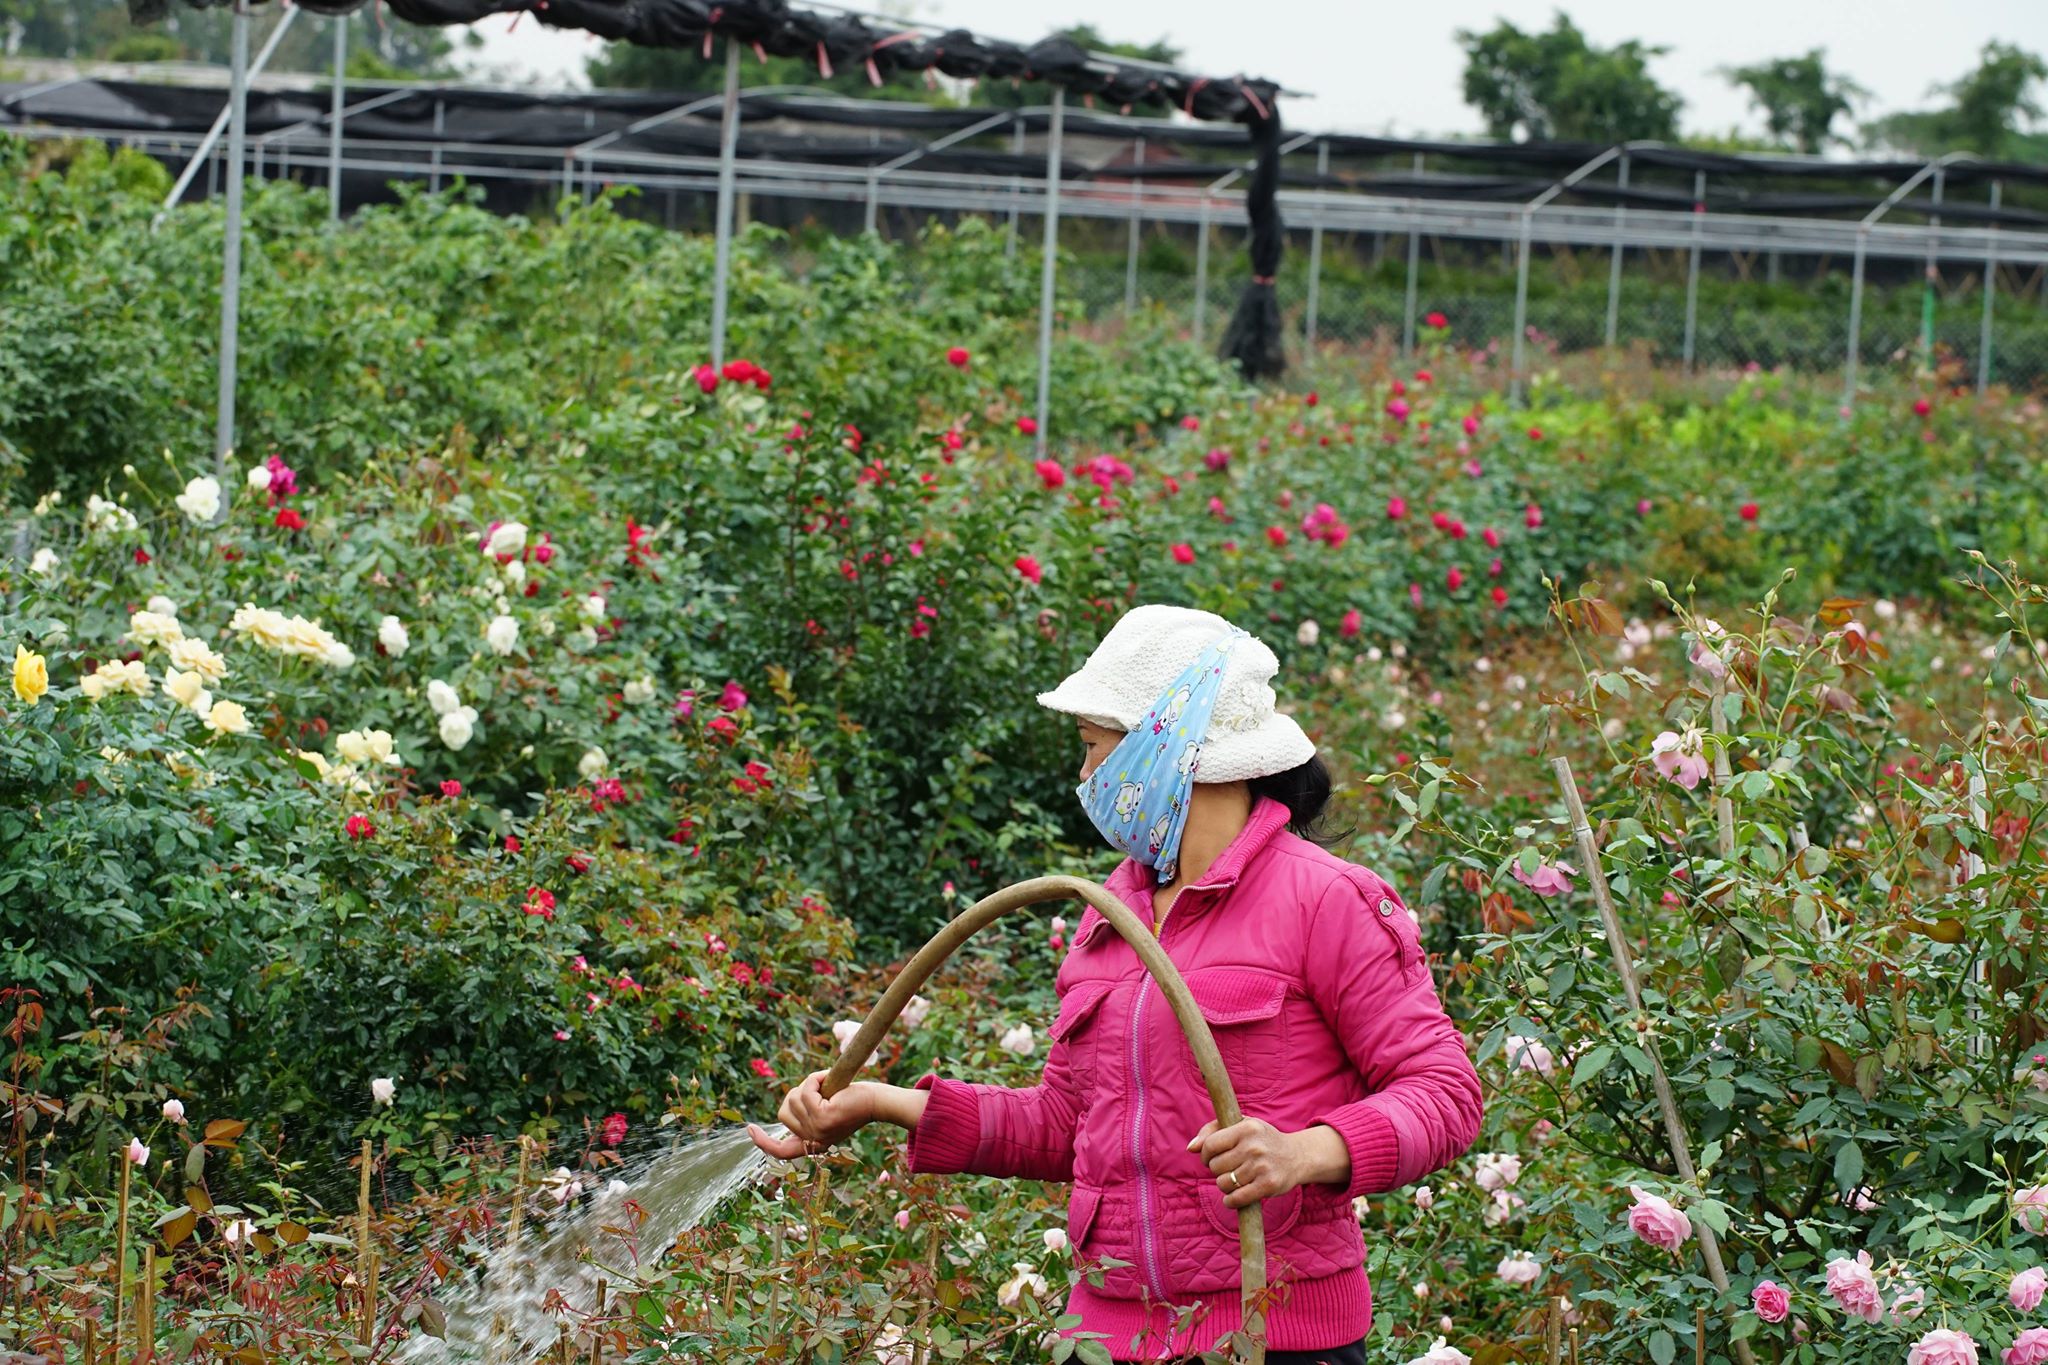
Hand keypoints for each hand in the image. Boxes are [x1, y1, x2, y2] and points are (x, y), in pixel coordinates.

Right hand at [747, 1071, 876, 1158]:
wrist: (877, 1101)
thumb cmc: (853, 1101)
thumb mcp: (825, 1113)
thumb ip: (807, 1114)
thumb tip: (788, 1106)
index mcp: (812, 1144)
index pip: (782, 1151)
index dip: (764, 1142)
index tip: (750, 1129)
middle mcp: (813, 1142)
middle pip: (784, 1111)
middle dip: (798, 1094)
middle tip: (822, 1092)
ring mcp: (817, 1131)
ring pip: (794, 1098)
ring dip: (809, 1084)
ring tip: (830, 1087)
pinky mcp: (823, 1118)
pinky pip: (805, 1090)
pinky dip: (815, 1079)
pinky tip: (830, 1081)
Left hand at [1187, 1117, 1349, 1210]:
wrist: (1297, 1156)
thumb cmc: (1262, 1140)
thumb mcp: (1241, 1126)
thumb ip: (1211, 1131)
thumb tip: (1190, 1148)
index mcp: (1246, 1128)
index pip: (1210, 1145)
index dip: (1205, 1154)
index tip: (1210, 1158)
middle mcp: (1254, 1146)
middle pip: (1215, 1166)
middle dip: (1217, 1170)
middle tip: (1228, 1168)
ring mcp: (1262, 1166)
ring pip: (1223, 1183)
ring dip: (1225, 1185)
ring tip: (1235, 1180)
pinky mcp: (1268, 1185)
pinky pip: (1236, 1198)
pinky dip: (1230, 1201)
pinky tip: (1233, 1197)